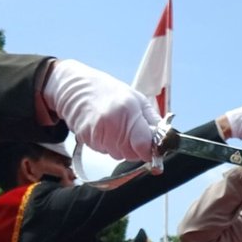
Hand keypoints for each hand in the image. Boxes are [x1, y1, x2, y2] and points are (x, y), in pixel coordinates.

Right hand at [42, 59, 159, 161]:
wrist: (75, 87)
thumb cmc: (108, 92)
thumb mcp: (137, 100)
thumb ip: (153, 123)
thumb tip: (166, 142)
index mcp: (128, 110)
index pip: (144, 145)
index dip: (149, 151)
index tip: (151, 149)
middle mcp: (112, 122)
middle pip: (131, 154)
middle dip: (135, 149)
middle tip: (130, 132)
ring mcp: (96, 131)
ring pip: (117, 155)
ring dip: (119, 146)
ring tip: (114, 126)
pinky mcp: (85, 138)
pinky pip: (103, 151)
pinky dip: (106, 144)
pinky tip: (102, 129)